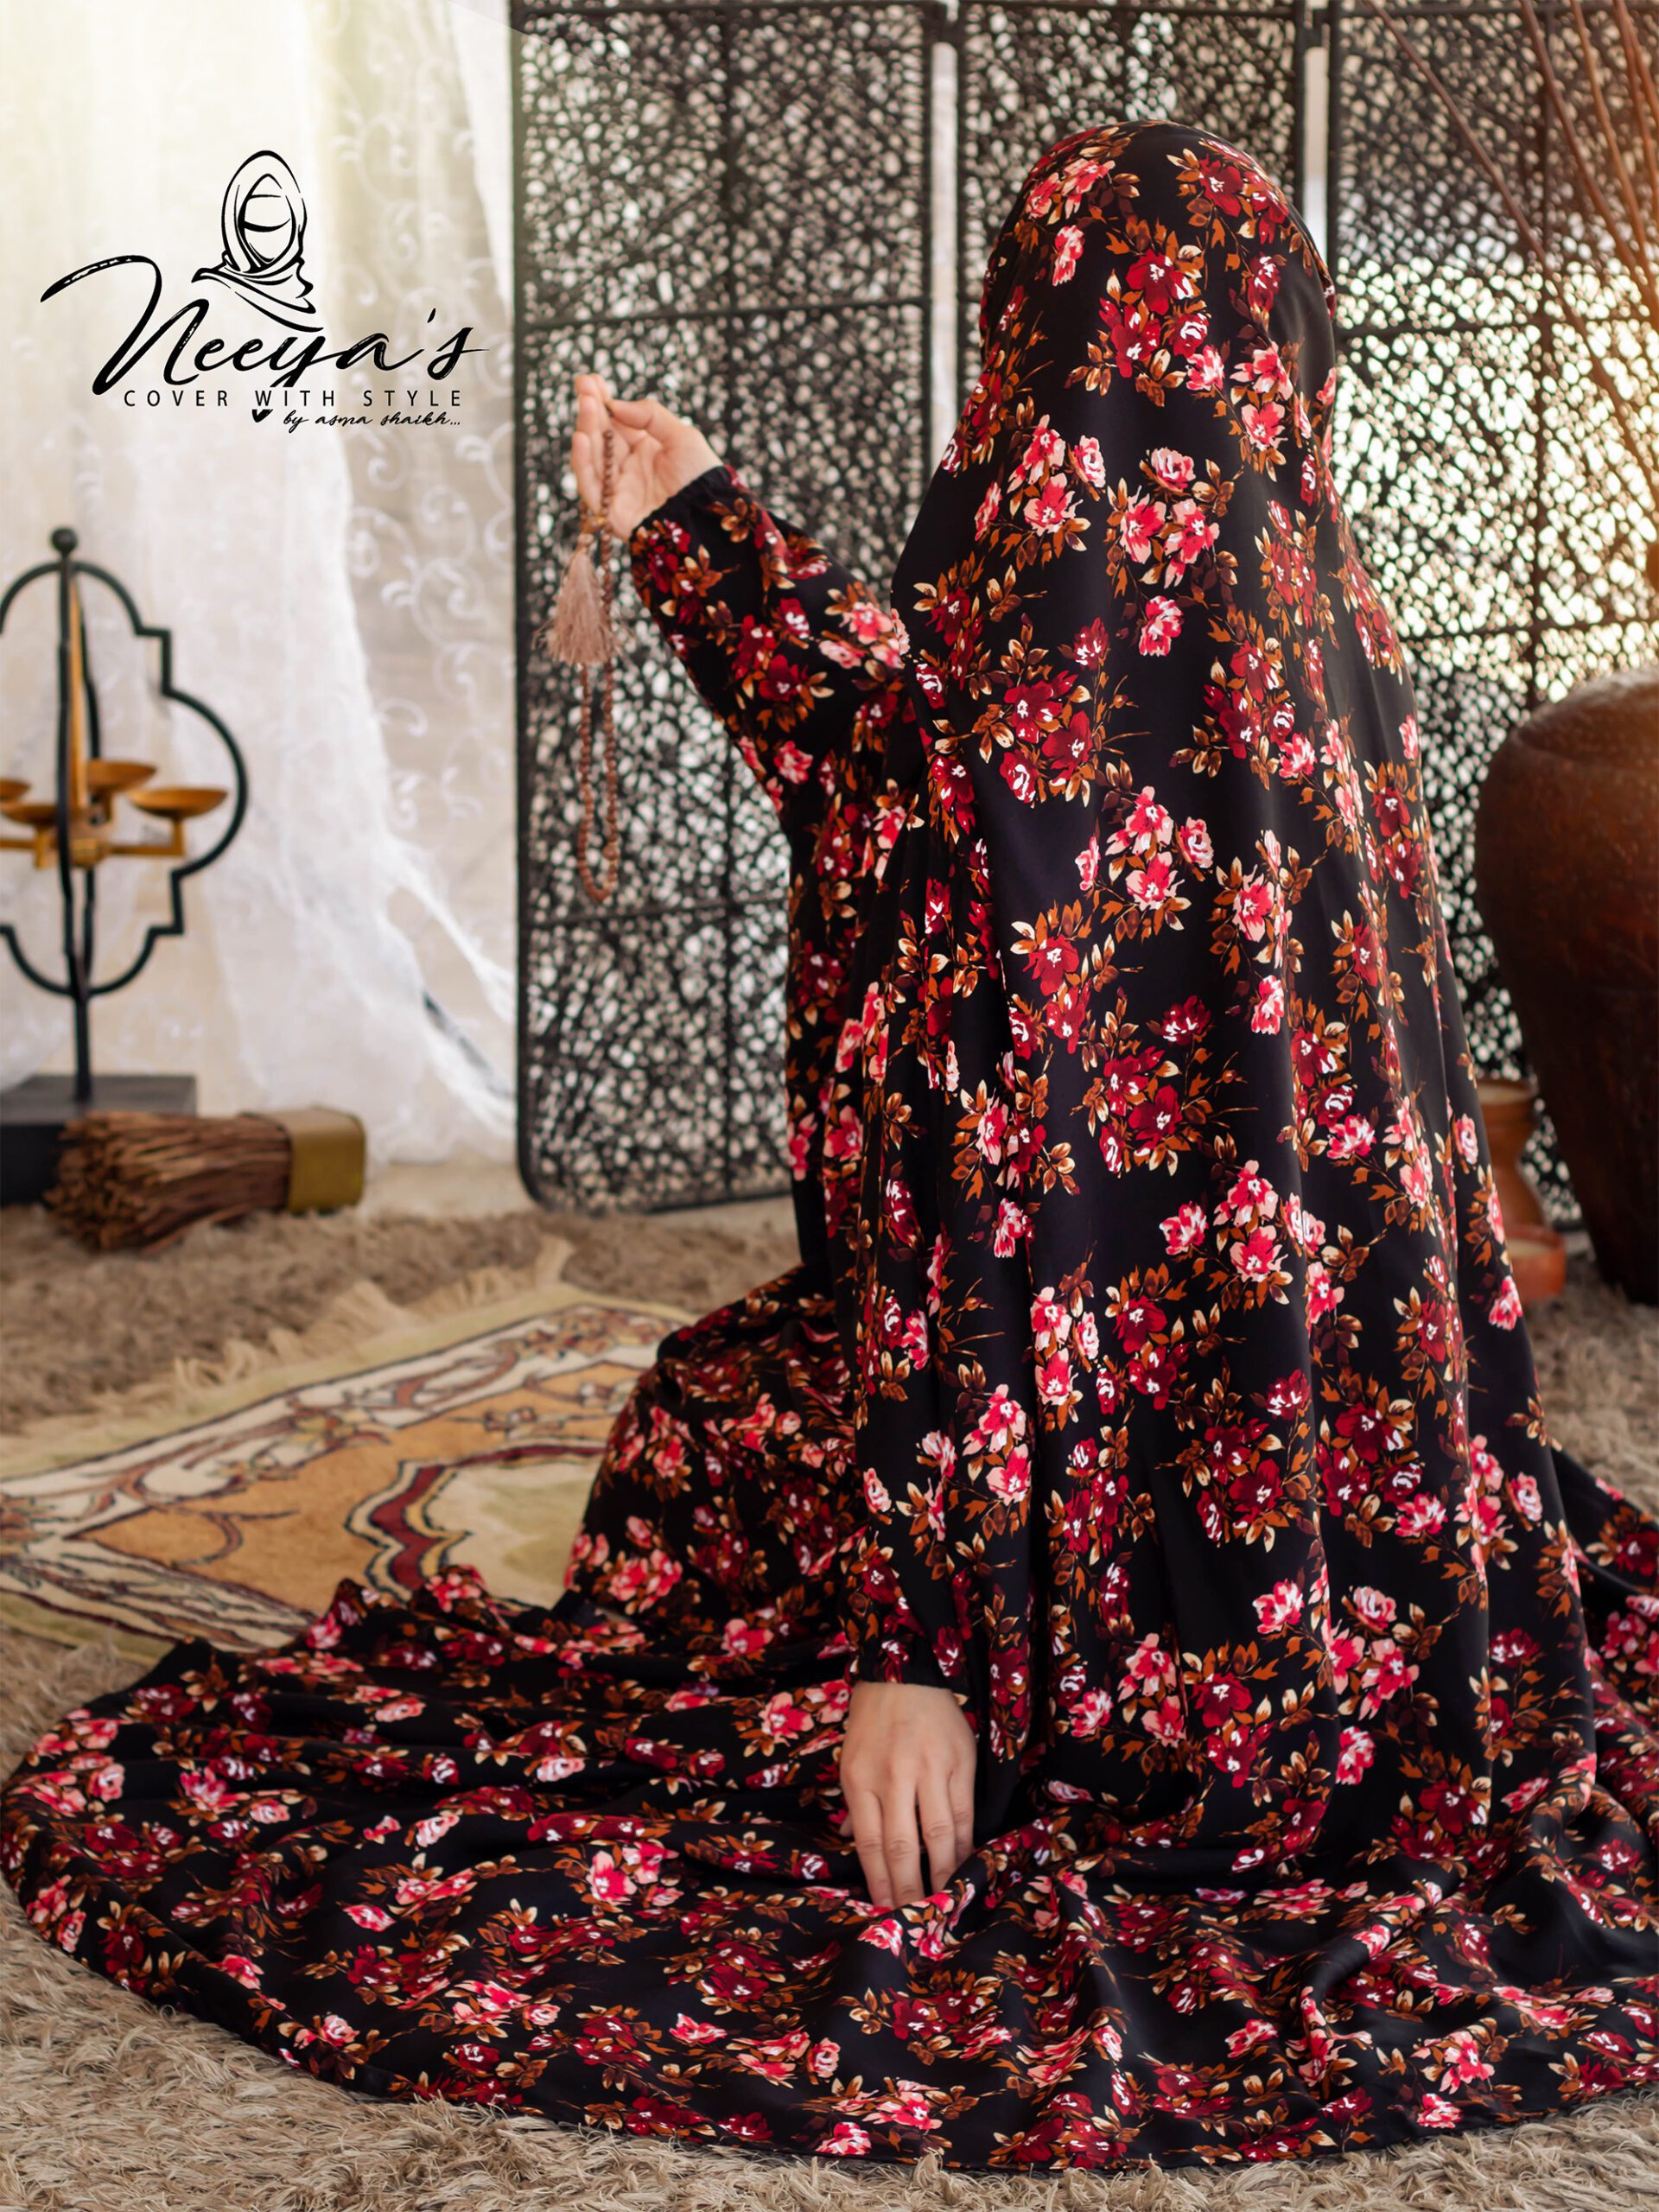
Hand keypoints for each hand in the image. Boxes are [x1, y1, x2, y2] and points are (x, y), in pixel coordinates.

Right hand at [570, 372, 721, 540]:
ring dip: (586, 429)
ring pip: (592, 457)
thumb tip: (615, 404)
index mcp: (643, 449)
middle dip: (590, 410)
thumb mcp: (682, 436)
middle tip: (583, 386)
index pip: (615, 422)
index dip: (601, 401)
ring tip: (586, 405)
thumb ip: (650, 416)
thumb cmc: (701, 477)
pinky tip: (582, 438)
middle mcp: (627, 468)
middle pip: (600, 436)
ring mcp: (617, 489)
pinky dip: (583, 463)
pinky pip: (590, 487)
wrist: (710, 516)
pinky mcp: (611, 512)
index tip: (590, 380)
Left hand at [839, 1678, 975, 1907]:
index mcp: (861, 1779)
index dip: (880, 1882)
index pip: (871, 1845)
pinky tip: (964, 1863)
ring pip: (939, 1835)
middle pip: (903, 1847)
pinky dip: (965, 1843)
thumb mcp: (851, 1759)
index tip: (888, 1911)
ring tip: (945, 1900)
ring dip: (943, 1873)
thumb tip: (854, 1842)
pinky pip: (964, 1812)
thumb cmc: (873, 1720)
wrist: (905, 1672)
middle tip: (918, 1918)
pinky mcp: (960, 1762)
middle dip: (911, 1888)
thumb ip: (856, 1803)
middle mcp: (894, 1777)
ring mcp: (930, 1769)